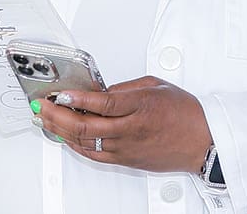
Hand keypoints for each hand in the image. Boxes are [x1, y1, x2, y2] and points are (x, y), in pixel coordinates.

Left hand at [34, 76, 211, 172]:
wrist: (202, 141)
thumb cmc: (184, 112)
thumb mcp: (155, 85)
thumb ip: (125, 87)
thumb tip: (100, 91)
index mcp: (139, 106)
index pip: (102, 102)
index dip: (77, 98)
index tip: (61, 92)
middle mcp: (130, 129)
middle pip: (87, 126)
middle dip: (59, 115)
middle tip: (43, 106)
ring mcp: (126, 148)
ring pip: (86, 142)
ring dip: (62, 131)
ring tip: (47, 119)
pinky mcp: (126, 160)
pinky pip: (94, 154)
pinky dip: (76, 145)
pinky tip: (66, 137)